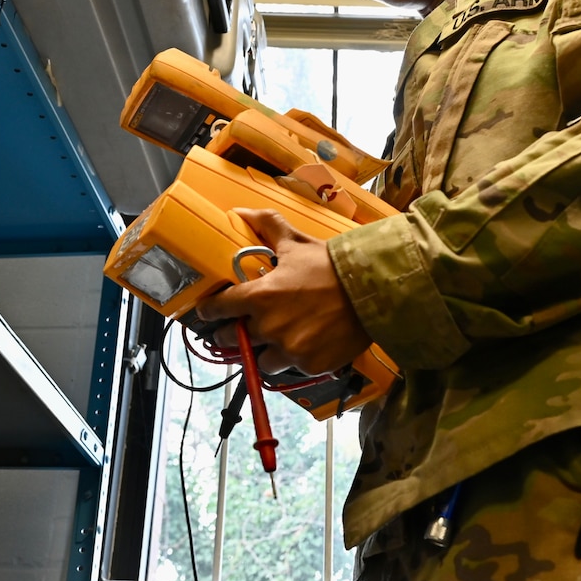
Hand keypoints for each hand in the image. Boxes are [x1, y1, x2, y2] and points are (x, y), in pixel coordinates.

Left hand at [195, 209, 371, 375]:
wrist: (372, 290)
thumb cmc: (331, 265)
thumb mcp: (295, 243)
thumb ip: (267, 227)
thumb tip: (242, 212)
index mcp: (259, 296)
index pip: (219, 308)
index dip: (210, 310)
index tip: (207, 312)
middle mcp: (268, 327)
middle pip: (234, 339)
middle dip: (234, 333)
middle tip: (242, 328)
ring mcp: (288, 350)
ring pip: (262, 360)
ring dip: (265, 351)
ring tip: (278, 340)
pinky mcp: (309, 365)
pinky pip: (292, 368)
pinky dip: (296, 358)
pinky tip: (307, 345)